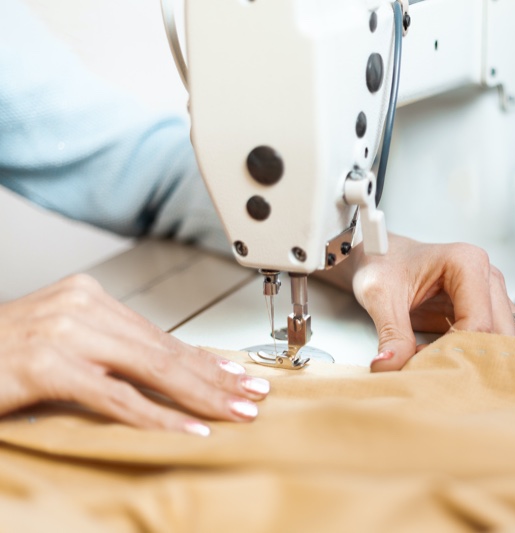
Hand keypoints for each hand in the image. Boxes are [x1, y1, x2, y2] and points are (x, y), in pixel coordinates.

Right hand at [0, 274, 269, 434]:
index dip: (206, 358)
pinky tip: (189, 427)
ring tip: (236, 410)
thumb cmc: (1, 357)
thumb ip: (109, 355)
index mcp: (89, 297)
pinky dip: (157, 416)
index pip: (162, 335)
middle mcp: (82, 306)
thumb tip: (164, 376)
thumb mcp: (64, 348)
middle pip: (165, 349)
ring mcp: (64, 331)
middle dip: (216, 377)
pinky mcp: (47, 363)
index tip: (241, 374)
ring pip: (151, 368)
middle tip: (254, 394)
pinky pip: (115, 396)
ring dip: (200, 395)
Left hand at [348, 235, 514, 370]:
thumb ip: (390, 333)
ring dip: (489, 361)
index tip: (426, 361)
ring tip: (461, 374)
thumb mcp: (379, 296)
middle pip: (500, 333)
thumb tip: (389, 366)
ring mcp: (494, 294)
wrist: (381, 255)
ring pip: (511, 339)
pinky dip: (501, 355)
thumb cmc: (384, 263)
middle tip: (443, 374)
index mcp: (467, 263)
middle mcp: (488, 276)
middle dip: (474, 360)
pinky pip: (511, 336)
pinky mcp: (493, 310)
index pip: (478, 323)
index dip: (453, 351)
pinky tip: (488, 368)